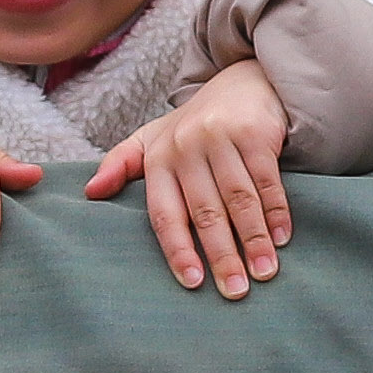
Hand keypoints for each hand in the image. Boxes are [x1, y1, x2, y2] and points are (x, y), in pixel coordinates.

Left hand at [88, 57, 296, 299]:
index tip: (193, 283)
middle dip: (222, 256)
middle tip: (235, 291)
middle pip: (206, 213)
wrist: (241, 81)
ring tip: (264, 273)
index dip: (178, 251)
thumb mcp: (153, 139)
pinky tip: (282, 238)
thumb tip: (90, 192)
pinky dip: (276, 212)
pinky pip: (266, 181)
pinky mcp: (254, 132)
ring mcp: (221, 138)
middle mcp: (186, 148)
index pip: (165, 214)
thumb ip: (121, 164)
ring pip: (239, 200)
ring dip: (253, 241)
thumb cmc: (195, 125)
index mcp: (159, 158)